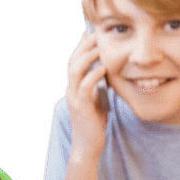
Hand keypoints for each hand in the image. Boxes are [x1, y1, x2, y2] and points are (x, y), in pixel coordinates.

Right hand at [65, 30, 108, 159]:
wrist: (87, 146)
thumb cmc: (94, 124)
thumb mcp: (97, 101)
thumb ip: (99, 87)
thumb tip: (108, 72)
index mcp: (74, 88)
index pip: (74, 62)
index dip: (81, 47)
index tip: (90, 33)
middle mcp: (71, 90)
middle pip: (72, 62)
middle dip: (83, 46)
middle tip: (95, 34)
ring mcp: (74, 98)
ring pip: (75, 70)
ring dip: (87, 57)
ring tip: (98, 47)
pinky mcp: (81, 107)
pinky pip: (85, 86)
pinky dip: (94, 75)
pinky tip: (103, 68)